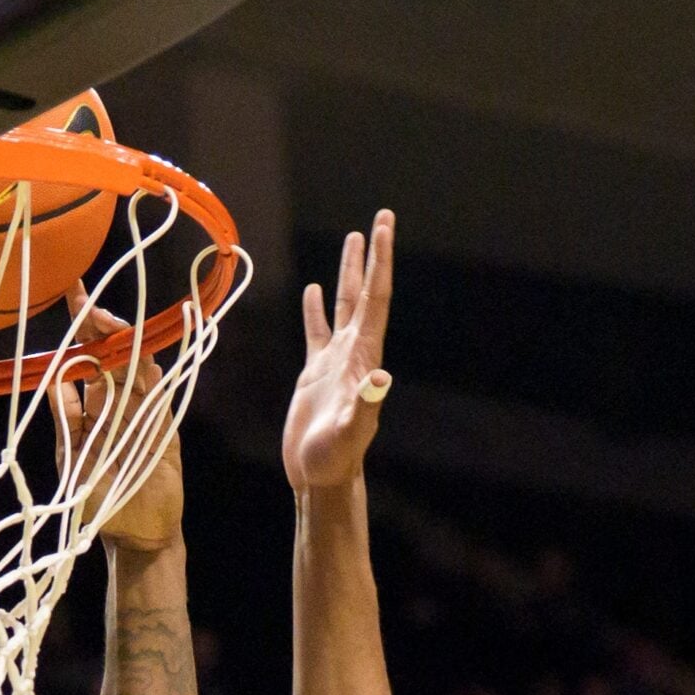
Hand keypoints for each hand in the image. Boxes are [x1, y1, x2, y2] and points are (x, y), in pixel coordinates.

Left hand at [54, 288, 183, 551]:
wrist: (136, 535)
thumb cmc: (99, 502)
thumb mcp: (73, 460)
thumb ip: (67, 421)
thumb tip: (53, 378)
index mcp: (92, 412)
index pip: (86, 362)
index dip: (80, 333)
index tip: (70, 301)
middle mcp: (118, 407)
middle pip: (112, 358)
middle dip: (99, 328)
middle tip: (83, 301)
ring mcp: (144, 416)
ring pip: (135, 370)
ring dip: (123, 345)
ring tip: (105, 320)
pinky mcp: (165, 430)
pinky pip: (160, 396)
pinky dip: (153, 375)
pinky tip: (144, 353)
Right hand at [284, 210, 394, 492]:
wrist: (320, 477)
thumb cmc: (335, 458)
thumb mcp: (349, 431)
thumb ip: (364, 405)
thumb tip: (380, 378)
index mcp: (364, 356)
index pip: (375, 298)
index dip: (380, 261)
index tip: (383, 226)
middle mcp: (354, 352)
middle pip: (364, 293)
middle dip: (371, 256)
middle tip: (378, 218)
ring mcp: (335, 361)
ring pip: (342, 306)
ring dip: (347, 274)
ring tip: (351, 241)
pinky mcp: (315, 373)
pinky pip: (316, 331)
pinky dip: (314, 309)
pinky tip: (312, 290)